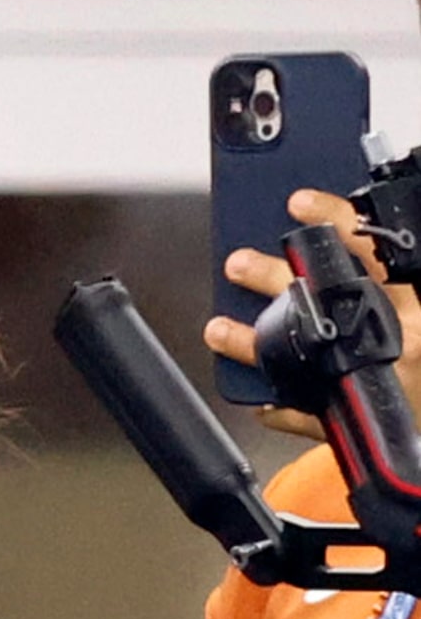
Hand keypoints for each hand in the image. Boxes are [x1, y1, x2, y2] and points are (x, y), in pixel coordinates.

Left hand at [204, 187, 420, 440]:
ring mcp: (373, 379)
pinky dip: (276, 405)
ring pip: (300, 358)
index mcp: (420, 305)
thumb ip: (390, 277)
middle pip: (325, 300)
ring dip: (251, 342)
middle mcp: (399, 340)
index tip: (298, 202)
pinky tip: (257, 398)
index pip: (375, 252)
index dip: (337, 222)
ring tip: (218, 327)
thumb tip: (333, 237)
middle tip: (237, 261)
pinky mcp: (358, 417)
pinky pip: (304, 414)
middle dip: (274, 278)